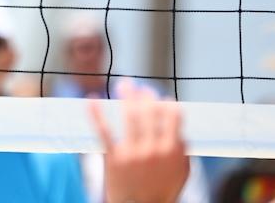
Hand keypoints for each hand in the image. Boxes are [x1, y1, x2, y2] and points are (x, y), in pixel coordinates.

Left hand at [89, 83, 189, 202]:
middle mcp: (153, 149)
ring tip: (123, 84)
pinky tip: (92, 98)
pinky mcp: (114, 157)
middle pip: (149, 113)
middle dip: (145, 96)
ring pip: (130, 117)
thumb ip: (182, 150)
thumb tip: (181, 128)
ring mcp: (133, 152)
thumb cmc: (161, 191)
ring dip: (126, 97)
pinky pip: (104, 130)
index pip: (172, 118)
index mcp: (172, 150)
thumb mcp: (181, 173)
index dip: (167, 105)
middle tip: (140, 87)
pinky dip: (97, 113)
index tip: (161, 96)